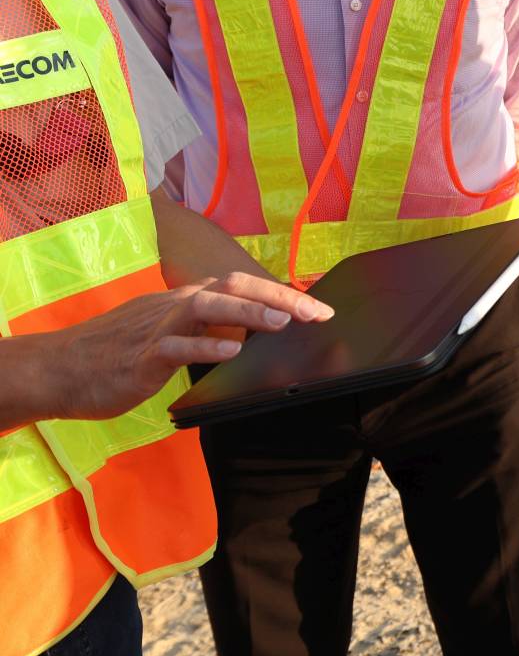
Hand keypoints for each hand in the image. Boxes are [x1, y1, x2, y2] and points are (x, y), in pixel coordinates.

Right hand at [32, 273, 331, 421]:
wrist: (60, 369)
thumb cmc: (119, 353)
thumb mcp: (172, 336)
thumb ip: (208, 331)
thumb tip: (252, 335)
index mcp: (187, 300)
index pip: (242, 286)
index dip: (283, 294)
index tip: (321, 309)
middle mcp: (177, 305)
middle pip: (233, 286)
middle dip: (278, 297)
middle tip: (316, 313)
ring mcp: (158, 327)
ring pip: (207, 307)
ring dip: (248, 312)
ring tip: (283, 320)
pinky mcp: (141, 355)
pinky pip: (176, 346)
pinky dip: (205, 347)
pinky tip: (231, 353)